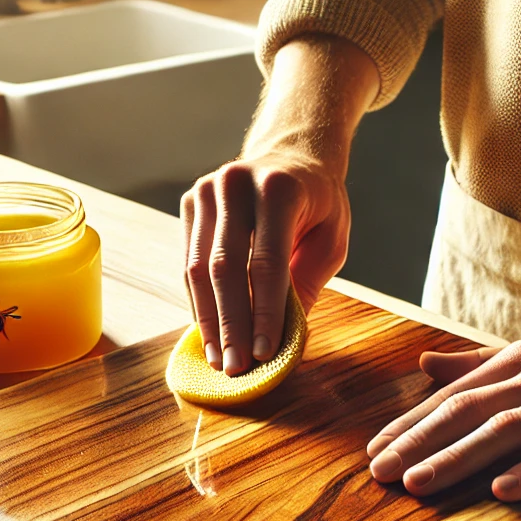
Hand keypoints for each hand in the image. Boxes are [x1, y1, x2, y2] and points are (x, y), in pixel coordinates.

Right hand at [180, 34, 378, 375]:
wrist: (291, 153)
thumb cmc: (318, 202)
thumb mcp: (332, 237)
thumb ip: (308, 279)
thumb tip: (285, 334)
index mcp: (279, 187)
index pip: (267, 260)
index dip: (264, 310)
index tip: (265, 353)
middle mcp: (235, 184)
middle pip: (225, 267)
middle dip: (231, 324)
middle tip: (236, 367)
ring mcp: (205, 191)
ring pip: (198, 268)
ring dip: (208, 320)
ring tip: (219, 360)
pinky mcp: (189, 203)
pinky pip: (188, 262)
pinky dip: (199, 301)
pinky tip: (209, 333)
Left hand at [366, 318, 520, 501]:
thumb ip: (482, 362)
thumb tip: (425, 365)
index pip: (453, 396)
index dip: (410, 424)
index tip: (371, 453)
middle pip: (468, 410)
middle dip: (418, 442)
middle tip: (377, 474)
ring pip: (508, 428)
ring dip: (458, 456)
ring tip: (418, 484)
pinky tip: (502, 491)